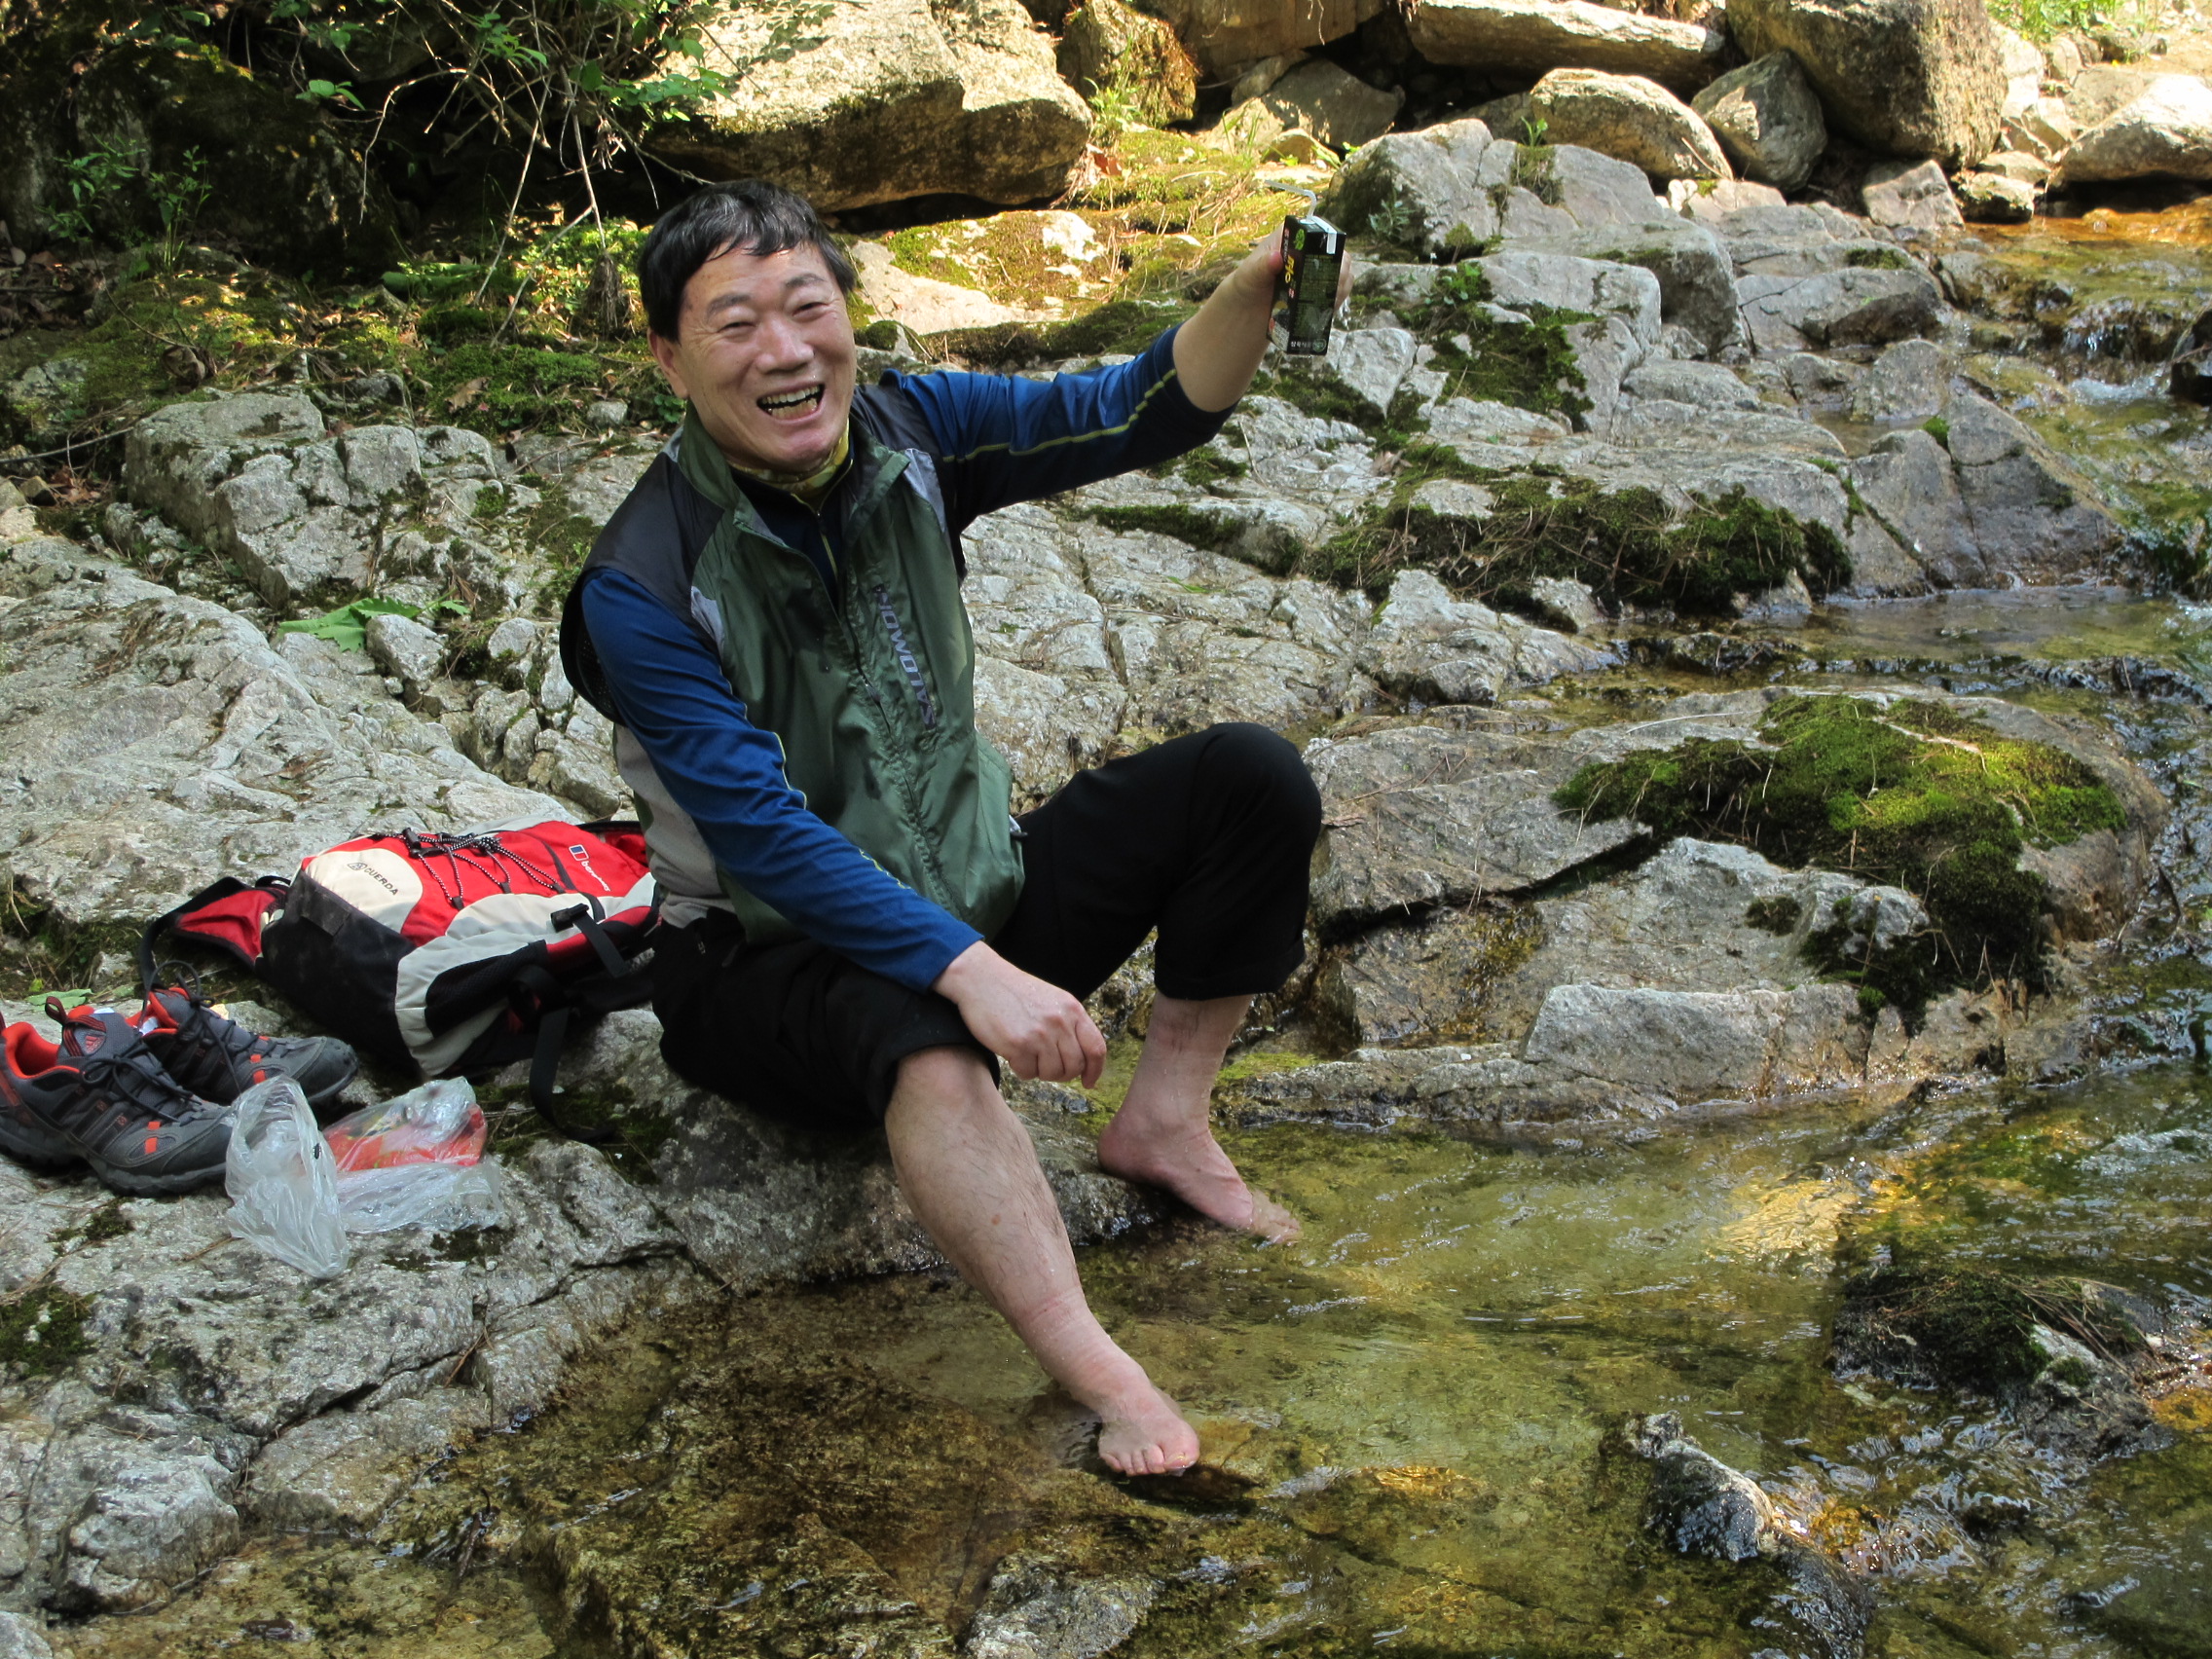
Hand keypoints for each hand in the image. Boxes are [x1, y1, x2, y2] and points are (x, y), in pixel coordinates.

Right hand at [935, 942, 1106, 1087]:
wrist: (982, 979)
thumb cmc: (1016, 992)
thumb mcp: (1053, 1001)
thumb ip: (1070, 1025)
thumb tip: (1083, 1058)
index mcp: (1073, 1010)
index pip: (1096, 1048)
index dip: (1095, 1070)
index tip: (1089, 1082)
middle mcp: (1060, 1022)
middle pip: (1075, 1066)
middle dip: (1063, 1074)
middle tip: (1048, 1067)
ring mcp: (1039, 1034)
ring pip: (1053, 1073)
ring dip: (1040, 1071)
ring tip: (1028, 1055)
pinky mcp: (1018, 1045)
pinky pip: (1028, 1073)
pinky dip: (1022, 1069)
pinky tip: (1014, 1054)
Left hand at [1177, 219, 1356, 410]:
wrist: (1248, 308)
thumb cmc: (1246, 283)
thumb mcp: (1250, 274)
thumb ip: (1262, 266)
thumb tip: (1276, 258)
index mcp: (1291, 236)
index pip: (1317, 232)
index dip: (1327, 244)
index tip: (1329, 260)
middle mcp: (1308, 250)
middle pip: (1336, 253)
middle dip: (1338, 269)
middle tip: (1334, 285)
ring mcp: (1317, 269)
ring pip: (1342, 272)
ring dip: (1341, 285)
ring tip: (1333, 298)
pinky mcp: (1321, 288)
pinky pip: (1338, 290)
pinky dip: (1337, 298)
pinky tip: (1331, 306)